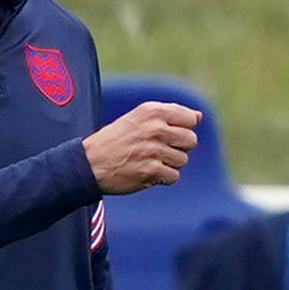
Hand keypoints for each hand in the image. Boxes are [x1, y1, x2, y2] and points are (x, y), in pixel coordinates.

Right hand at [84, 101, 200, 196]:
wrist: (90, 162)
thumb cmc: (116, 139)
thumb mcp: (140, 117)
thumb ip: (171, 114)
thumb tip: (199, 116)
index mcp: (153, 111)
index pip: (190, 119)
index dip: (182, 129)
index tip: (166, 134)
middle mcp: (155, 128)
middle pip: (191, 141)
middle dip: (178, 148)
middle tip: (158, 150)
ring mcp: (154, 150)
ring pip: (183, 160)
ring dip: (169, 164)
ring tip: (149, 160)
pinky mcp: (151, 171)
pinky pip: (173, 176)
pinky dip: (162, 178)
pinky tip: (147, 172)